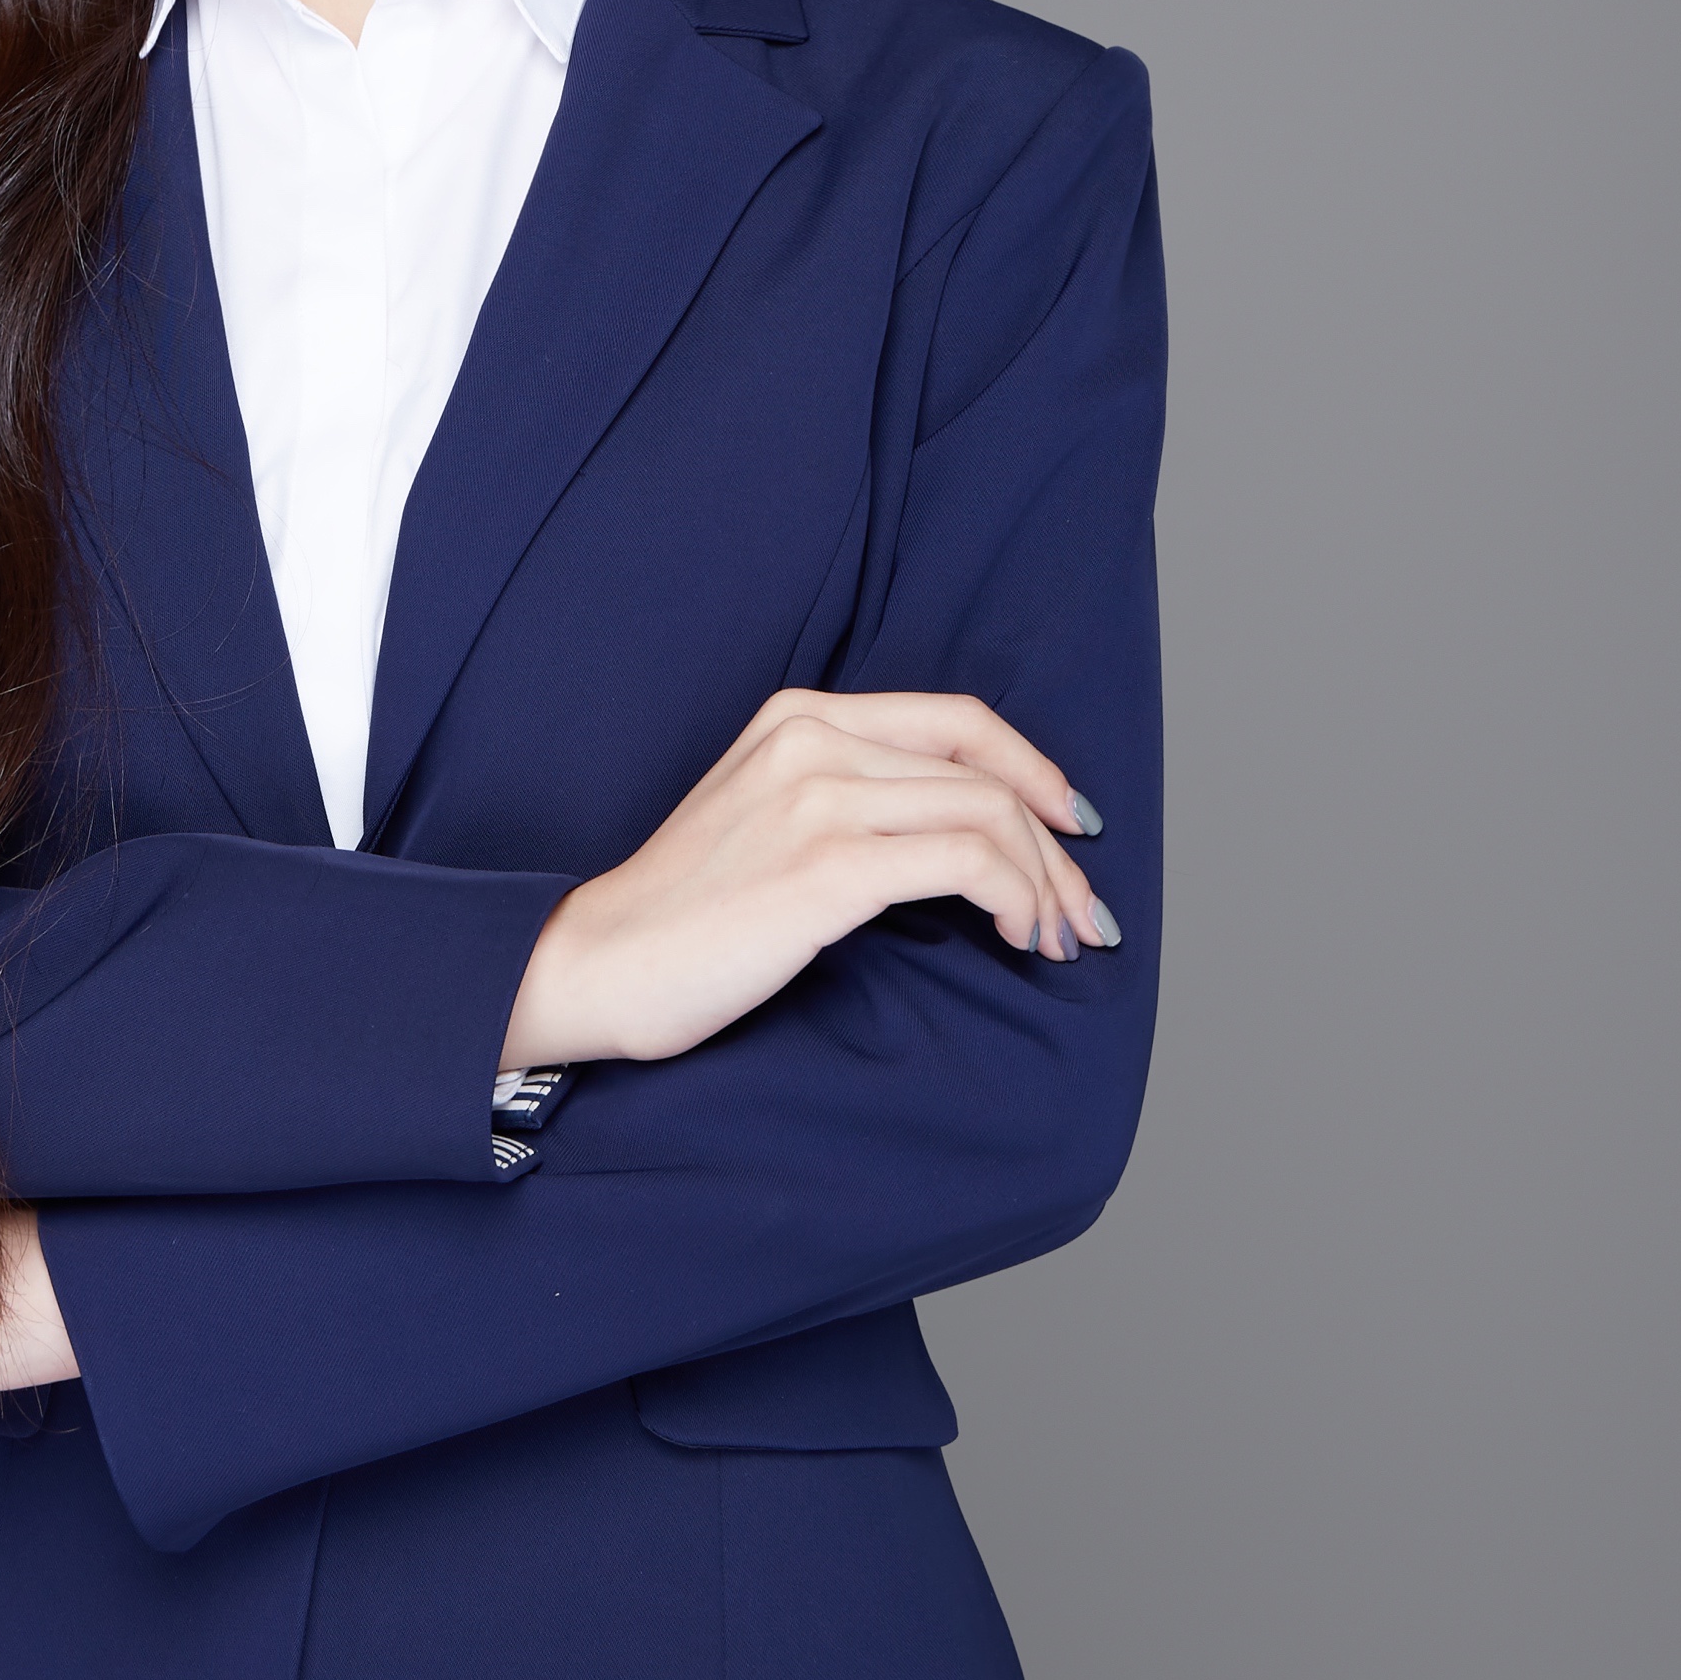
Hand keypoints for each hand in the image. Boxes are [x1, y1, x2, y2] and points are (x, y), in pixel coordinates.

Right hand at [502, 689, 1115, 1072]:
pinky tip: (1018, 937)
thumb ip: (840, 797)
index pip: (956, 721)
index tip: (1070, 826)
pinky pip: (967, 862)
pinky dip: (1015, 898)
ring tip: (1058, 937)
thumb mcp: (761, 818)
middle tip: (1081, 910)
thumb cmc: (679, 914)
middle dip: (1053, 845)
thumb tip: (949, 838)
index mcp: (797, 717)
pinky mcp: (829, 864)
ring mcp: (819, 796)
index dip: (1032, 769)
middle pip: (983, 773)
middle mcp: (812, 738)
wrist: (599, 962)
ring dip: (1045, 882)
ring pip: (988, 815)